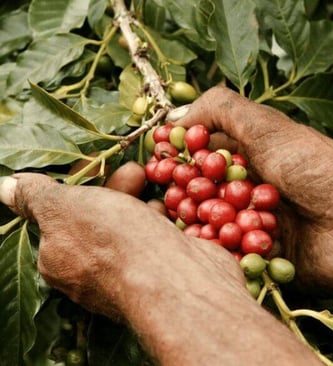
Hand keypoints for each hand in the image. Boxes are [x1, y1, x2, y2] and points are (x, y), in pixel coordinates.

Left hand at [0, 162, 321, 365]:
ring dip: (140, 203)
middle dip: (116, 189)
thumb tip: (7, 187)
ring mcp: (128, 275)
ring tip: (154, 186)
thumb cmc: (111, 241)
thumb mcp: (64, 208)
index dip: (80, 186)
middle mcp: (91, 273)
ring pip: (131, 228)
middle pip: (100, 219)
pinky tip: (167, 210)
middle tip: (135, 171)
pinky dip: (159, 222)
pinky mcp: (159, 274)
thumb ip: (36, 196)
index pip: (64, 215)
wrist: (175, 281)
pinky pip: (154, 240)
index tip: (97, 165)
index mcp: (58, 261)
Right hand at [171, 86, 332, 293]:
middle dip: (180, 192)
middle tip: (160, 195)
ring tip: (178, 220)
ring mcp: (249, 222)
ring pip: (208, 223)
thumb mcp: (268, 126)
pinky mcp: (256, 254)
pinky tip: (201, 246)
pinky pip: (225, 253)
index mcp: (246, 158)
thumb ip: (221, 110)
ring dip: (193, 222)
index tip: (156, 158)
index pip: (200, 156)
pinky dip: (213, 249)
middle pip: (200, 191)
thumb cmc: (317, 169)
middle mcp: (244, 189)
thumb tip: (175, 116)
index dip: (177, 156)